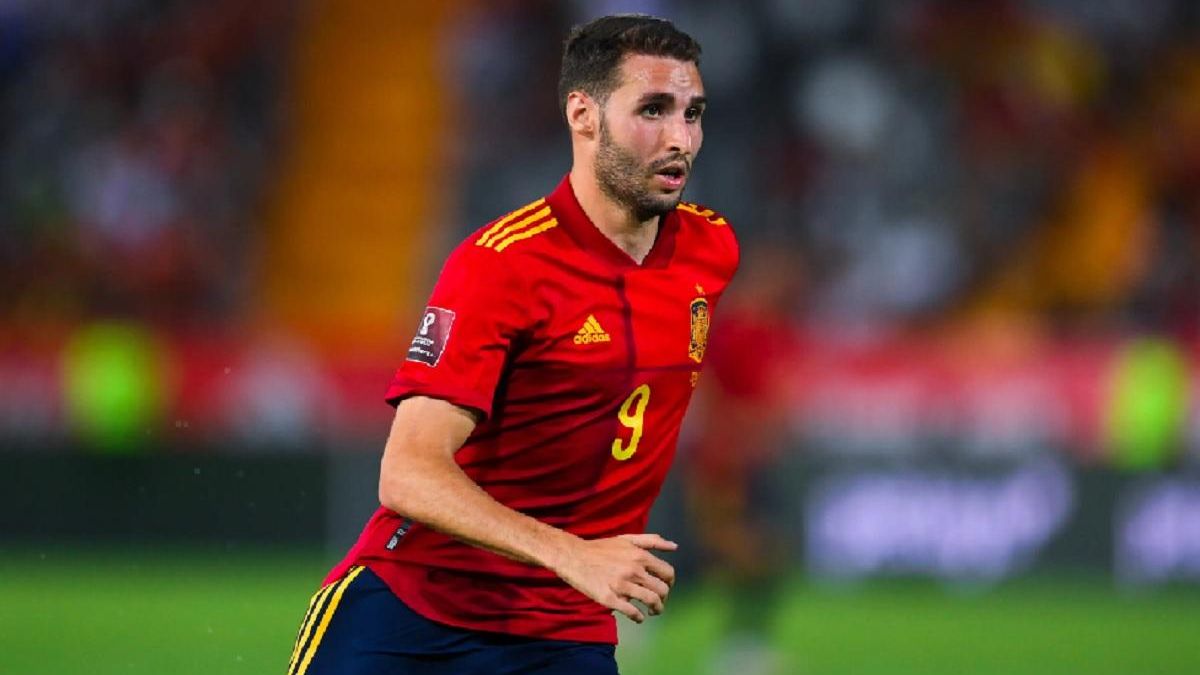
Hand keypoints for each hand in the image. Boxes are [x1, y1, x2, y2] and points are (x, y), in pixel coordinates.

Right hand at [552, 533, 676, 622]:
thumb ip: (652, 541)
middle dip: (664, 599)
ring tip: (651, 612)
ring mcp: (622, 585)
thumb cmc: (600, 548)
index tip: (664, 588)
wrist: (573, 556)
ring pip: (651, 601)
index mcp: (640, 555)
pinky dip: (639, 617)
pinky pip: (632, 612)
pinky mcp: (610, 598)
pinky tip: (637, 617)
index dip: (670, 583)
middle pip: (662, 590)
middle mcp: (634, 570)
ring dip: (656, 610)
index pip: (668, 573)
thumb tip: (675, 546)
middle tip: (658, 603)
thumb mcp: (626, 539)